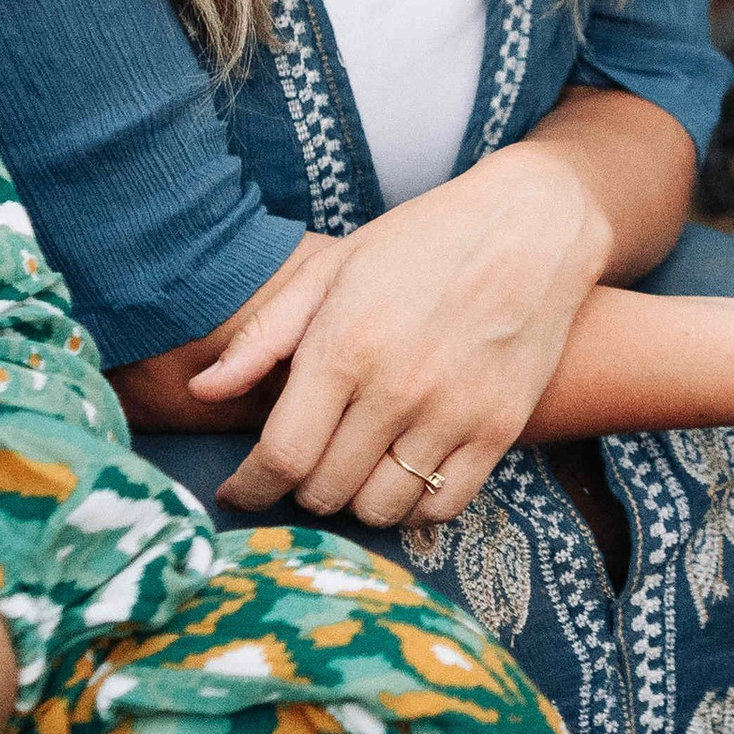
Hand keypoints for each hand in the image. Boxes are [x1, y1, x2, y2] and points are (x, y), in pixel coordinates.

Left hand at [197, 144, 614, 527]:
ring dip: (354, 500)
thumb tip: (201, 392)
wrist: (533, 225)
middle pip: (325, 490)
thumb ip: (263, 336)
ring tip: (352, 467)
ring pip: (380, 508)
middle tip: (301, 465)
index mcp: (345, 347)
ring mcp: (454, 415)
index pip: (281, 456)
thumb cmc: (421, 241)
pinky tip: (401, 475)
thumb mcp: (332, 269)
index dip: (250, 488)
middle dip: (299, 488)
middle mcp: (399, 389)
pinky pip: (440, 507)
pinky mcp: (500, 430)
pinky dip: (411, 507)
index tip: (240, 491)